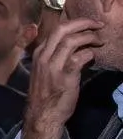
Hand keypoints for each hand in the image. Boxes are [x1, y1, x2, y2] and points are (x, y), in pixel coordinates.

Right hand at [20, 18, 103, 138]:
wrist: (42, 114)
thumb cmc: (46, 93)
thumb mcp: (45, 70)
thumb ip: (56, 56)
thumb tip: (77, 45)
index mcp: (39, 54)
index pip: (56, 30)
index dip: (75, 23)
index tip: (88, 25)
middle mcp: (43, 57)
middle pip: (62, 30)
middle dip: (83, 23)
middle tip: (98, 25)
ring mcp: (52, 66)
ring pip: (70, 41)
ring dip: (89, 37)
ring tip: (99, 40)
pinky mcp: (64, 77)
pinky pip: (79, 57)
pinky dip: (89, 53)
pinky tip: (94, 56)